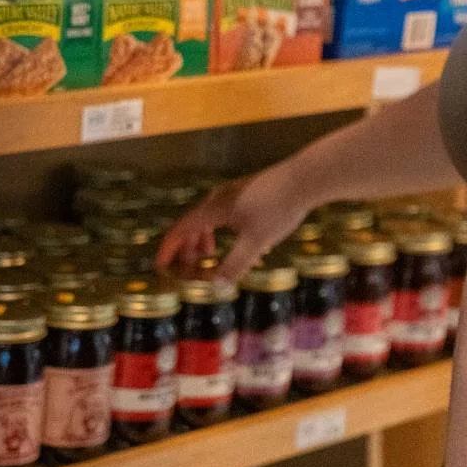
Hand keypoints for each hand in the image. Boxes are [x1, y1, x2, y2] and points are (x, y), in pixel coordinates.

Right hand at [156, 163, 309, 280]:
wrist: (305, 178)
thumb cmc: (278, 208)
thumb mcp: (256, 241)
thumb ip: (235, 265)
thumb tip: (216, 288)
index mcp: (213, 209)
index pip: (180, 230)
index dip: (169, 250)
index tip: (161, 266)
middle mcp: (219, 198)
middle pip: (194, 223)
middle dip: (188, 247)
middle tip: (189, 267)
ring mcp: (235, 193)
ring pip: (212, 218)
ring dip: (207, 239)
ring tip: (213, 256)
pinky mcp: (250, 192)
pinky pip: (228, 214)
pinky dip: (226, 231)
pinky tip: (246, 244)